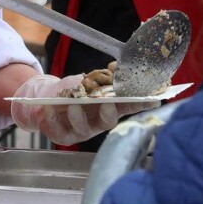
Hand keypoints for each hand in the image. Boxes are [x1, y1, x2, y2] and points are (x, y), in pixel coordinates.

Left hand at [9, 74, 159, 145]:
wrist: (50, 99)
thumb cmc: (75, 90)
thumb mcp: (89, 81)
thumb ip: (103, 78)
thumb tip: (117, 67)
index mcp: (109, 108)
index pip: (129, 107)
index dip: (141, 104)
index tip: (153, 100)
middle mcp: (98, 123)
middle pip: (108, 122)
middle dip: (108, 113)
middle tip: (106, 103)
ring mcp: (81, 131)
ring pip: (82, 128)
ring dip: (78, 115)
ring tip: (73, 103)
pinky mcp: (62, 136)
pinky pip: (57, 129)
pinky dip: (53, 117)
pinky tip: (49, 108)